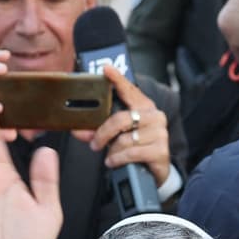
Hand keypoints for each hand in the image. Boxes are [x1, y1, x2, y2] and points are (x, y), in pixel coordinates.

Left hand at [72, 65, 170, 185]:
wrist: (155, 169)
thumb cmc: (136, 148)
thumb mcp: (116, 136)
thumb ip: (97, 131)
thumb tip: (78, 131)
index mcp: (144, 107)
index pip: (130, 90)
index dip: (118, 79)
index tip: (106, 69)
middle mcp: (154, 116)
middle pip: (121, 119)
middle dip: (103, 134)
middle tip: (95, 144)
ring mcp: (160, 133)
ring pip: (124, 140)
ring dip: (113, 151)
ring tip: (112, 155)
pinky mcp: (160, 150)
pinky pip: (131, 153)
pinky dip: (119, 159)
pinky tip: (115, 161)